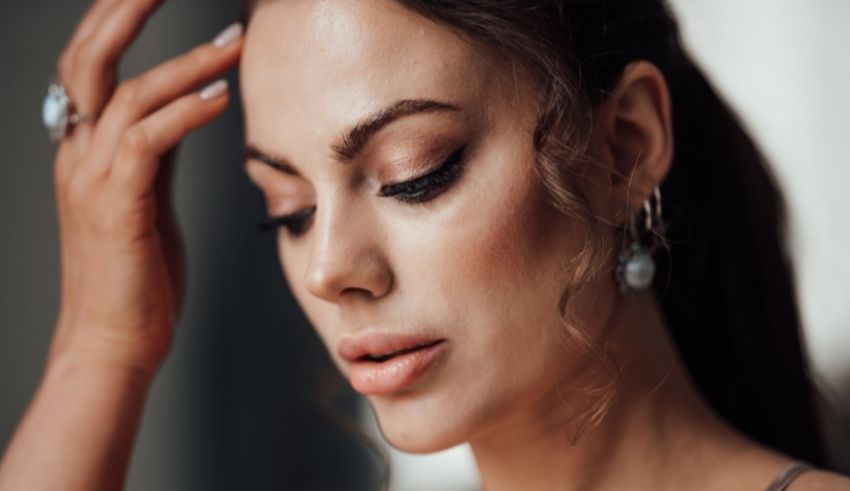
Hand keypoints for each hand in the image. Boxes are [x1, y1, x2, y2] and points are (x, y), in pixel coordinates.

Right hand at [48, 0, 242, 373]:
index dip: (118, 21)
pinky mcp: (116, 208)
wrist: (113, 342)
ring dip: (185, 63)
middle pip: (90, 59)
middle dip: (126, 12)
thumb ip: (155, 152)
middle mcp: (78, 155)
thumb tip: (187, 109)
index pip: (93, 65)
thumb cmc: (136, 276)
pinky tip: (220, 97)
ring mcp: (91, 180)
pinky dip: (185, 113)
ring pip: (129, 96)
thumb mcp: (144, 199)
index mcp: (85, 150)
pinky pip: (148, 143)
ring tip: (232, 40)